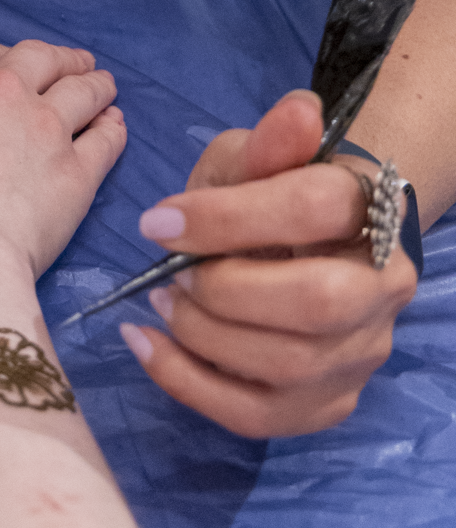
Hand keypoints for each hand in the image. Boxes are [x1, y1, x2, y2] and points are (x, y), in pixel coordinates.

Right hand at [0, 35, 124, 286]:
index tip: (6, 61)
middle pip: (37, 57)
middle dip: (56, 56)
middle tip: (71, 61)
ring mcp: (42, 128)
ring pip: (80, 90)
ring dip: (94, 82)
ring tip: (103, 83)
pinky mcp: (76, 173)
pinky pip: (105, 140)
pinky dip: (113, 128)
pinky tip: (116, 125)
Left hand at [121, 89, 417, 436]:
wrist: (300, 244)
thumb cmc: (268, 192)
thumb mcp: (254, 157)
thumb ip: (267, 145)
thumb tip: (299, 109)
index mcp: (369, 211)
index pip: (313, 210)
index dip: (227, 217)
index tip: (157, 220)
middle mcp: (382, 288)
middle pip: (315, 302)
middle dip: (224, 290)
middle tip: (170, 273)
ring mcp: (361, 354)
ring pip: (288, 366)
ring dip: (202, 336)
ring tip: (160, 300)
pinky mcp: (327, 404)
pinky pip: (258, 417)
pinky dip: (188, 384)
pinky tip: (146, 345)